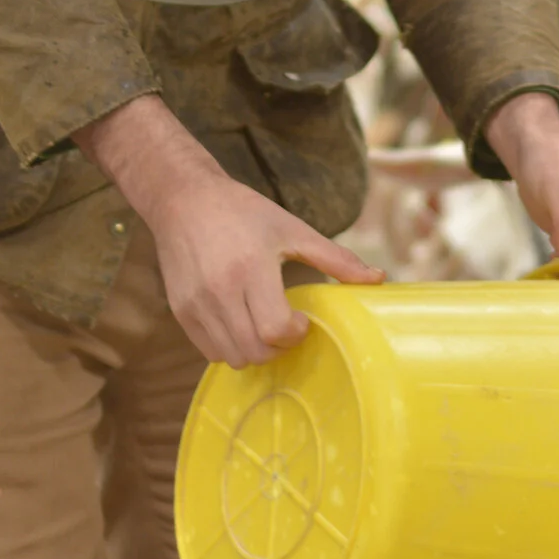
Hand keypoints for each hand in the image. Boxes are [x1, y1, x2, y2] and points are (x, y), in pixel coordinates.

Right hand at [76, 95, 380, 366]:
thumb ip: (336, 259)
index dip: (295, 333)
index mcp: (251, 268)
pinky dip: (230, 348)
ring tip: (265, 326)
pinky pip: (210, 351)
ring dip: (255, 351)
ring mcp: (196, 305)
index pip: (275, 330)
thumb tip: (378, 278)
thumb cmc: (244, 212)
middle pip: (254, 351)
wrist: (184, 200)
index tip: (302, 318)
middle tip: (287, 326)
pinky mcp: (180, 312)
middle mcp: (220, 291)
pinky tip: (242, 324)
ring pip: (231, 357)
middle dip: (279, 347)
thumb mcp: (293, 229)